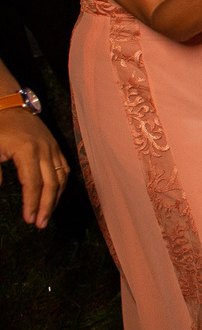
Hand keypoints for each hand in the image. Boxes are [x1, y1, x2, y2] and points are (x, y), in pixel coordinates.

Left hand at [0, 109, 67, 227]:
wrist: (10, 105)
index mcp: (28, 151)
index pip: (33, 184)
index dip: (31, 203)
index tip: (28, 219)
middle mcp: (45, 150)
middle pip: (51, 183)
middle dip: (46, 206)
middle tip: (40, 224)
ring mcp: (53, 148)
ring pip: (61, 177)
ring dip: (56, 198)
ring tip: (48, 215)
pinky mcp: (56, 146)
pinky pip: (64, 168)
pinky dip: (62, 184)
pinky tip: (56, 195)